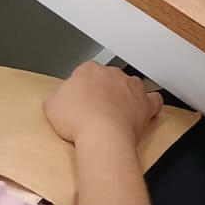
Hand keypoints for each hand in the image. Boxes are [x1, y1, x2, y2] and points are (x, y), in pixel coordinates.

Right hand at [43, 61, 161, 147]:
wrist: (102, 135)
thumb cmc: (78, 120)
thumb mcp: (52, 106)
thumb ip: (56, 97)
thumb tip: (58, 99)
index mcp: (89, 70)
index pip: (85, 72)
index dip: (81, 88)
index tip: (78, 101)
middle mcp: (112, 74)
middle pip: (108, 78)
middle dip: (103, 90)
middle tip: (94, 109)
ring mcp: (130, 87)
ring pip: (130, 85)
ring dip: (125, 95)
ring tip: (116, 111)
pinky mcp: (144, 104)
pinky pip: (153, 100)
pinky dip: (150, 105)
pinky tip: (144, 111)